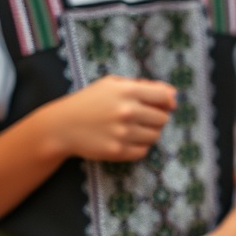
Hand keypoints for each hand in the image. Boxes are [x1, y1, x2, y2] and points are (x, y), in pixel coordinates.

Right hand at [42, 75, 176, 161]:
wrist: (61, 126)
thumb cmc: (89, 101)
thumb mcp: (113, 84)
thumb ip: (144, 86)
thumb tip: (173, 94)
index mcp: (128, 91)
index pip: (165, 96)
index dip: (168, 101)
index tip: (166, 105)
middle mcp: (128, 111)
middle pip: (163, 118)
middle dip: (156, 117)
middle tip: (142, 117)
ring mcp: (123, 133)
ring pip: (156, 135)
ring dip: (149, 132)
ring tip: (133, 128)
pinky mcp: (118, 151)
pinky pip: (144, 151)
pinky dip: (139, 146)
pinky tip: (127, 139)